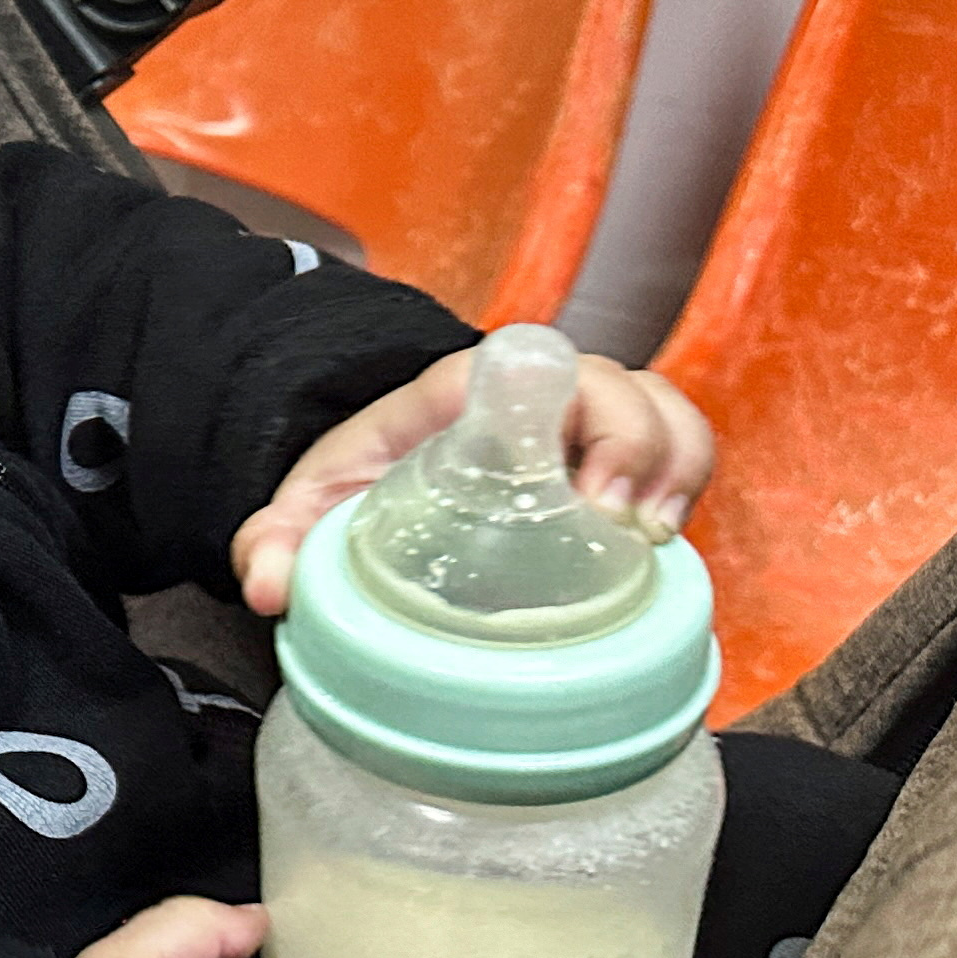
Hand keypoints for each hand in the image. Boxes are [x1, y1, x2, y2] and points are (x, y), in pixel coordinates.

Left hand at [230, 347, 717, 618]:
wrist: (380, 481)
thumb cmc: (358, 486)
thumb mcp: (310, 507)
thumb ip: (275, 541)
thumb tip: (268, 589)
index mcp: (469, 390)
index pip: (546, 368)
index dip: (588, 415)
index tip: (592, 496)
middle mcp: (541, 397)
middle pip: (625, 389)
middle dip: (647, 451)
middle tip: (628, 528)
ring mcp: (587, 425)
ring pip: (666, 412)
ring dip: (679, 466)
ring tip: (657, 538)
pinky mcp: (614, 463)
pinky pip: (679, 447)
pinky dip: (688, 481)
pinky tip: (667, 542)